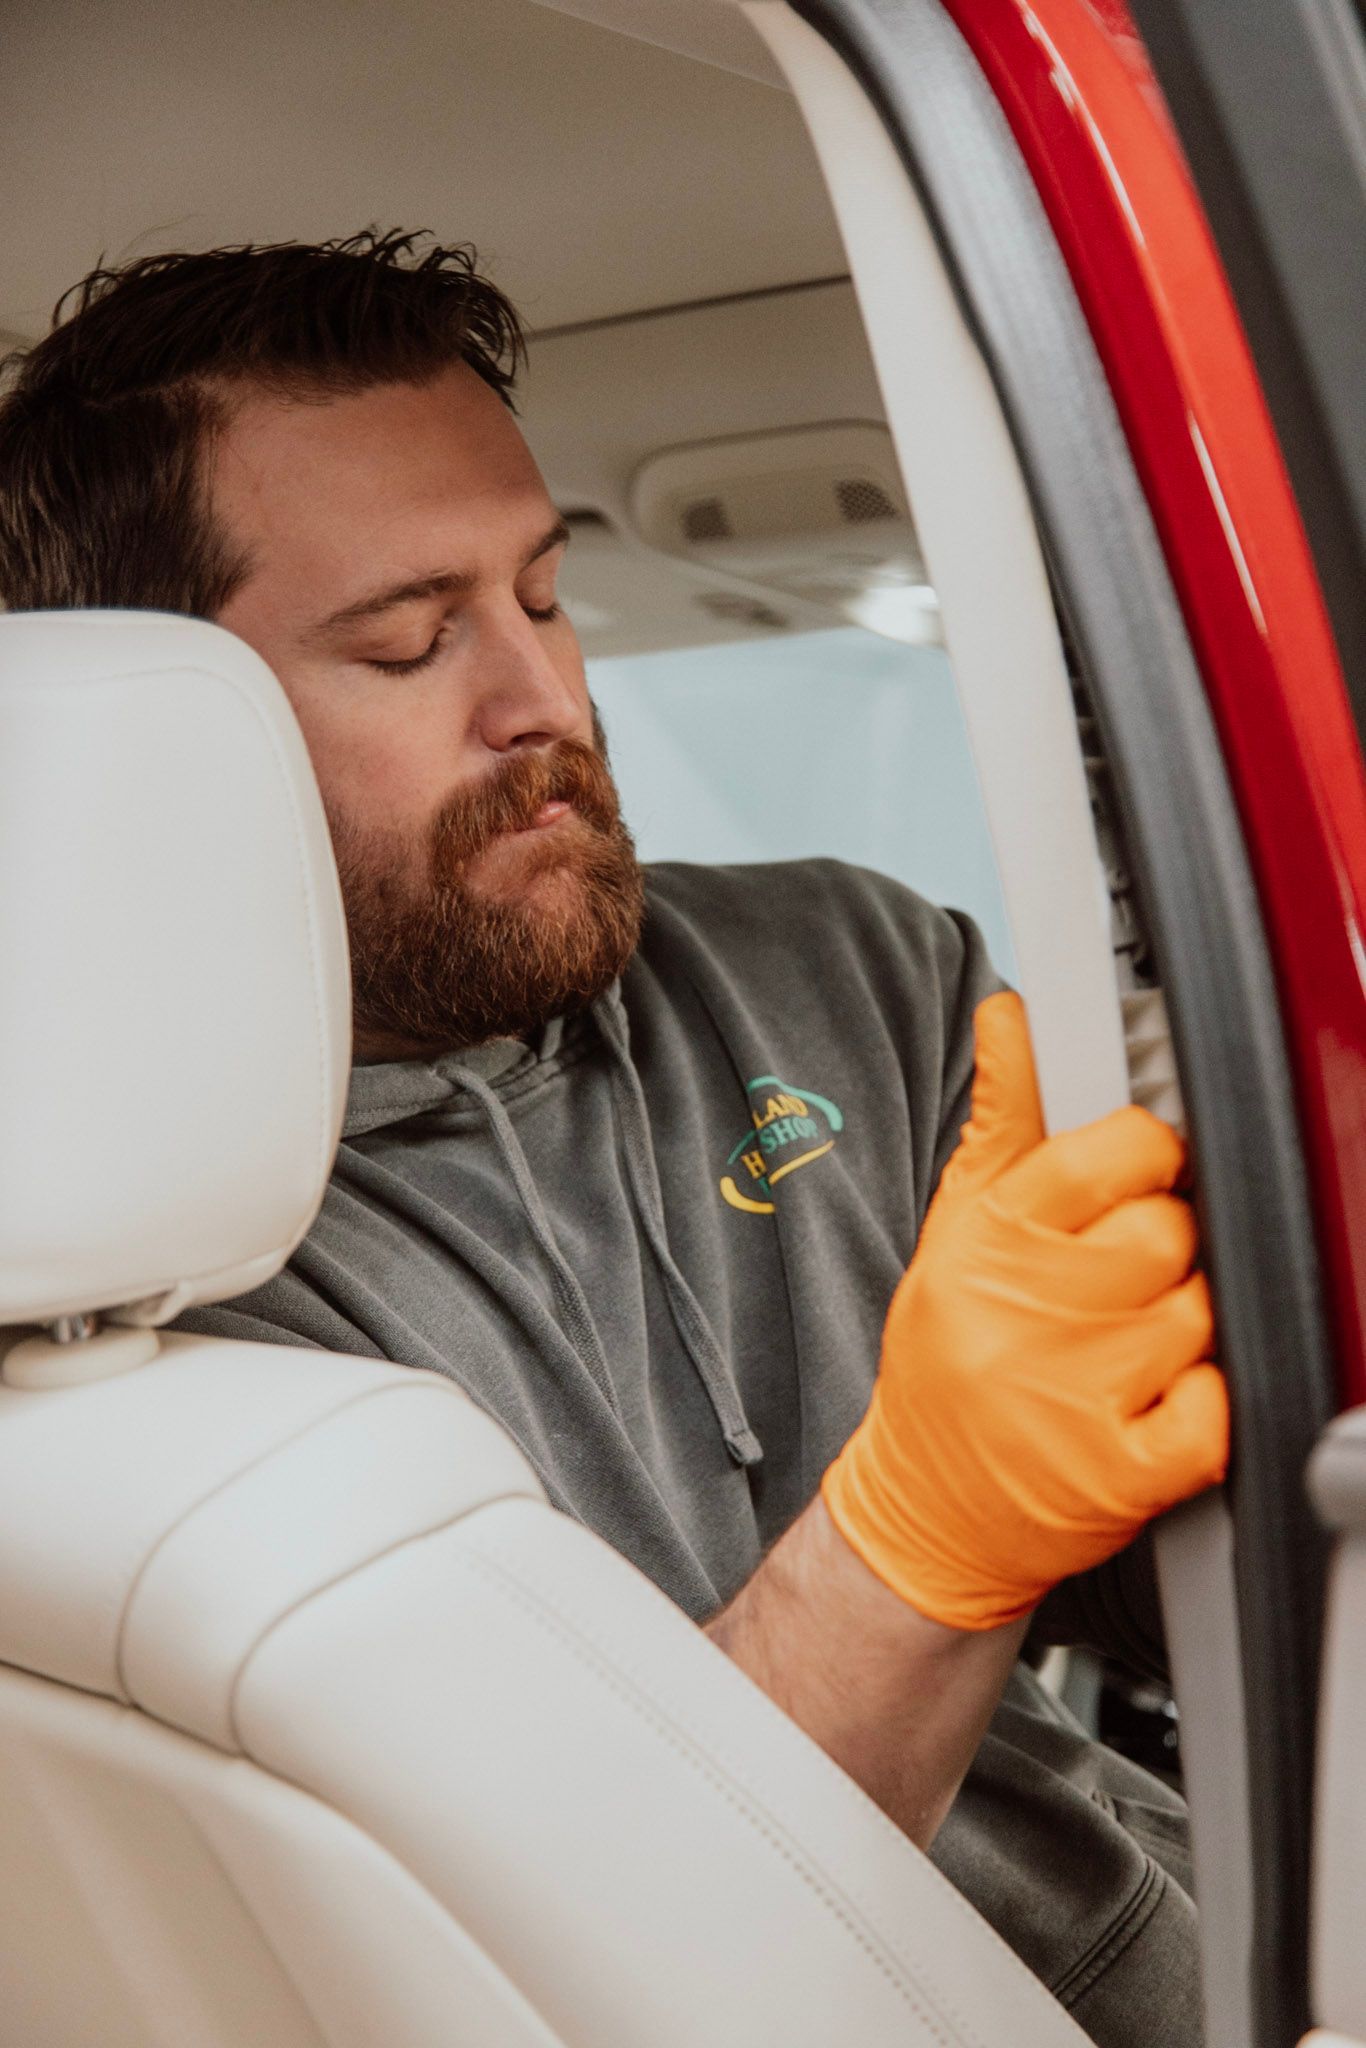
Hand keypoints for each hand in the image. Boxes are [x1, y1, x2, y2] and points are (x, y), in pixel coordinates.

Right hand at [822, 990, 1228, 1629]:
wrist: (926, 1513)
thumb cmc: (944, 1363)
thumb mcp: (952, 1229)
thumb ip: (1002, 1119)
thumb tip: (1013, 1015)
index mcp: (988, 1243)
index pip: (1112, 1153)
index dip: (1142, 1154)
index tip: (1135, 1171)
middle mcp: (1027, 1317)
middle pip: (1167, 1231)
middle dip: (1159, 1246)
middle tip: (1118, 1275)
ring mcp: (1075, 1399)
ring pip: (1199, 1312)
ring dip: (1178, 1325)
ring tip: (1121, 1345)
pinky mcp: (1121, 1474)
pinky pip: (1213, 1405)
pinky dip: (1197, 1404)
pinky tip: (1144, 1403)